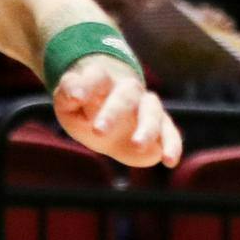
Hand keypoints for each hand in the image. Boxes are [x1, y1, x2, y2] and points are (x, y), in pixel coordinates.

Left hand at [53, 56, 182, 169]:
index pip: (96, 77)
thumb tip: (75, 96)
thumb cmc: (82, 106)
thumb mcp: (67, 101)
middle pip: (126, 96)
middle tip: (98, 132)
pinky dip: (172, 145)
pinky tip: (169, 161)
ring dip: (147, 129)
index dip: (86, 86)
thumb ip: (68, 93)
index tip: (76, 98)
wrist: (104, 110)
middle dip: (113, 113)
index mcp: (103, 82)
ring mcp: (146, 107)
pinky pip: (170, 132)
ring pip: (152, 112)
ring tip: (137, 145)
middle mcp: (129, 91)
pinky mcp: (160, 125)